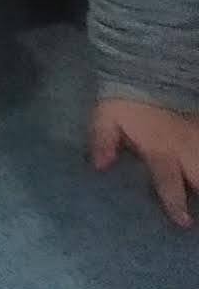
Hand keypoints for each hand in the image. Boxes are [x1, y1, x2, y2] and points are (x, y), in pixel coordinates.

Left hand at [89, 95, 198, 226]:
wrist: (147, 66)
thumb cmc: (125, 97)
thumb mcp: (106, 116)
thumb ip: (103, 140)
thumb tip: (99, 167)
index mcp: (160, 147)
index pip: (168, 180)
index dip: (175, 202)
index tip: (184, 222)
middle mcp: (185, 146)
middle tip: (198, 217)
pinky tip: (198, 167)